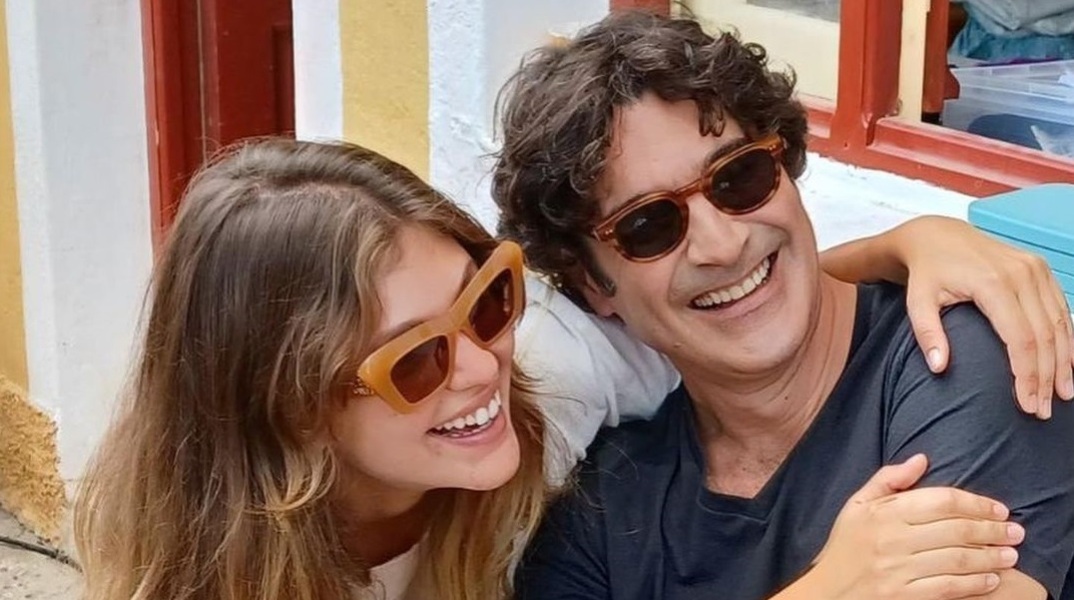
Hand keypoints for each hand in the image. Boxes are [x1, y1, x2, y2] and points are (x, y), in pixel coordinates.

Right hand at [801, 454, 1022, 599]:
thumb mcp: (857, 504)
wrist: (828, 591)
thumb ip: (889, 479)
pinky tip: (990, 580)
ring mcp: (898, 570)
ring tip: (1009, 555)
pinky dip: (974, 584)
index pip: (940, 501)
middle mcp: (892, 539)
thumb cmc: (845, 545)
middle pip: (954, 530)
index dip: (975, 503)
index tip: (999, 509)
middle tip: (1015, 532)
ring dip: (989, 557)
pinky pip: (947, 588)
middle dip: (991, 530)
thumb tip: (922, 458)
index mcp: (883, 512)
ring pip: (956, 559)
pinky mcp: (903, 596)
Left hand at [893, 216, 1073, 416]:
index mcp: (992, 283)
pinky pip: (1061, 308)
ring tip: (1062, 395)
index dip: (1027, 375)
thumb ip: (927, 333)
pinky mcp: (1040, 268)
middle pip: (1044, 335)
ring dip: (1064, 362)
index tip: (1027, 404)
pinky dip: (1067, 338)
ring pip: (1059, 323)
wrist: (936, 235)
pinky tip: (1066, 364)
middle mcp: (1021, 273)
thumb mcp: (916, 302)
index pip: (1020, 339)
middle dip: (1047, 377)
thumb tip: (938, 367)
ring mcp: (1035, 268)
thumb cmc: (926, 272)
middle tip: (1043, 410)